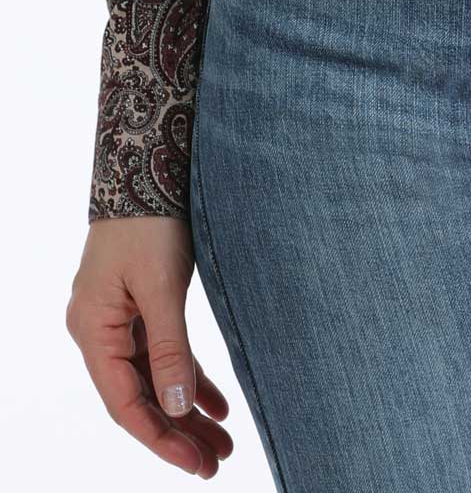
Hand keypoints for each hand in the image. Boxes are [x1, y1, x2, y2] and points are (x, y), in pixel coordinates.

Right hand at [66, 215, 233, 477]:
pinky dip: (189, 376)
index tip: (195, 464)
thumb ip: (169, 347)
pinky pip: (164, 351)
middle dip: (178, 431)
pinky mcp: (142, 302)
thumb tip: (176, 408)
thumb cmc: (149, 220)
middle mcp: (101, 330)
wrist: (146, 162)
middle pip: (141, 395)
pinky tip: (217, 402)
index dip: (160, 438)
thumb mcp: (162, 287)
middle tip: (217, 462)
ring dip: (187, 408)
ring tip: (224, 442)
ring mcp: (120, 317)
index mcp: (93, 330)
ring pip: (155, 376)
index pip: (126, 402)